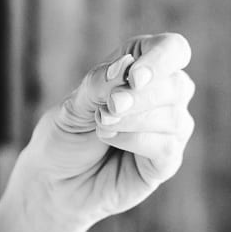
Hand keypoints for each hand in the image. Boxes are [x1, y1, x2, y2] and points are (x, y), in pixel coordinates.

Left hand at [7, 32, 195, 230]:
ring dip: (134, 119)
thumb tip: (126, 66)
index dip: (159, 59)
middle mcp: (164, 95)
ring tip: (101, 125)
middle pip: (176, 83)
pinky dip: (136, 140)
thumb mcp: (73, 106)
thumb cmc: (65, 136)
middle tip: (108, 108)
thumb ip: (98, 84)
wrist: (54, 182)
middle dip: (140, 96)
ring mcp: (169, 130)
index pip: (173, 49)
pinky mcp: (166, 162)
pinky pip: (167, 146)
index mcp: (141, 67)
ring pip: (174, 116)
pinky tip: (112, 140)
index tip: (133, 78)